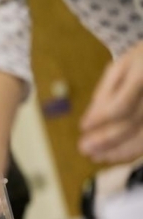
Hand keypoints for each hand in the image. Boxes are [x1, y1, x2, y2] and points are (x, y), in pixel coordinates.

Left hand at [80, 41, 142, 163]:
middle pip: (132, 123)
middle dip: (106, 140)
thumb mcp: (120, 68)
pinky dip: (131, 150)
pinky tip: (114, 155)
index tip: (82, 127)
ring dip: (118, 151)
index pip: (121, 105)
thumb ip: (104, 94)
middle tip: (84, 149)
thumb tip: (87, 124)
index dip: (100, 119)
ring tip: (96, 157)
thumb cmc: (141, 62)